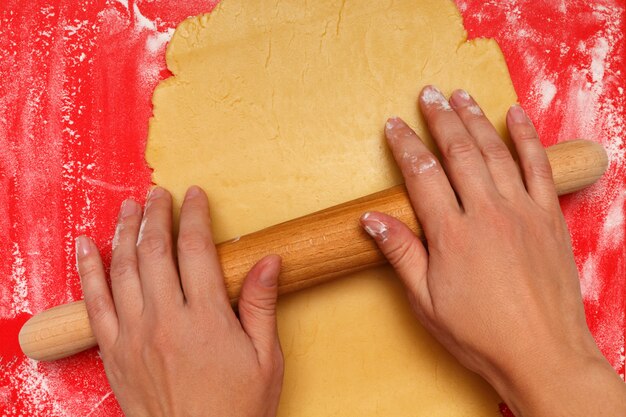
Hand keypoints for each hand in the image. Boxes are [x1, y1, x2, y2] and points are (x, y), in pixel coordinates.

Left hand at [76, 186, 283, 416]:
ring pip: (123, 269)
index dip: (195, 216)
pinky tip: (86, 246)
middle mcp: (166, 320)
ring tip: (128, 206)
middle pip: (155, 251)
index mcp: (207, 319)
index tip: (194, 195)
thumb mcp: (266, 359)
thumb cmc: (238, 409)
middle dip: (157, 214)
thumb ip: (262, 305)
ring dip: (124, 231)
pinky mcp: (115, 352)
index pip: (196, 249)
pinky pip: (94, 303)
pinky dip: (88, 270)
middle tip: (159, 193)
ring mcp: (135, 335)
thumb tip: (269, 260)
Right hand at [361, 86, 625, 415]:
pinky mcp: (548, 217)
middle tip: (426, 95)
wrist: (543, 355)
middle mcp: (488, 214)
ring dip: (475, 119)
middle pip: (459, 152)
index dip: (405, 145)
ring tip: (460, 96)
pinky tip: (515, 115)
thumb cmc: (481, 334)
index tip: (394, 126)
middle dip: (439, 119)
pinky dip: (527, 137)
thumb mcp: (427, 302)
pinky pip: (539, 166)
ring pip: (495, 151)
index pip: (421, 175)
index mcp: (452, 235)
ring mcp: (522, 212)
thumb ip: (401, 254)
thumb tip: (371, 219)